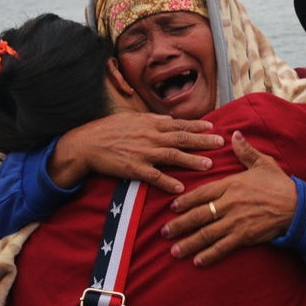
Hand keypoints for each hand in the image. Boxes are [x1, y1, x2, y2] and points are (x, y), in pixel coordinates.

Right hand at [50, 113, 222, 192]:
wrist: (85, 144)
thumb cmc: (107, 129)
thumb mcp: (130, 118)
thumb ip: (151, 120)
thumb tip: (168, 119)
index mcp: (150, 124)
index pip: (179, 124)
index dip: (197, 125)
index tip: (213, 126)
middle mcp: (150, 137)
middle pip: (182, 139)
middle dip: (203, 141)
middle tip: (220, 143)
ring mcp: (143, 153)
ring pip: (173, 156)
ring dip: (191, 161)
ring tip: (209, 165)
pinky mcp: (134, 169)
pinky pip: (154, 176)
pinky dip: (167, 182)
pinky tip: (180, 187)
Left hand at [164, 131, 296, 265]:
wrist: (298, 207)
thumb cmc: (280, 185)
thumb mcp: (264, 163)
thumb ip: (246, 151)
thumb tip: (235, 134)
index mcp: (232, 184)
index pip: (202, 193)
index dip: (186, 201)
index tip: (173, 207)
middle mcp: (230, 203)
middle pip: (199, 215)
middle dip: (180, 224)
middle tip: (164, 232)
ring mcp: (236, 221)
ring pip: (207, 233)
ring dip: (189, 243)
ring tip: (174, 251)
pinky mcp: (245, 236)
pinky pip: (223, 247)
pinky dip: (210, 255)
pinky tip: (197, 262)